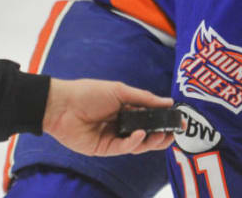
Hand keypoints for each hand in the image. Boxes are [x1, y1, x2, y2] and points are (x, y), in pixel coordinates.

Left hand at [42, 78, 174, 155]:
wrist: (62, 104)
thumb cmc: (89, 93)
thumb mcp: (120, 91)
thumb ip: (145, 99)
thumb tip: (168, 102)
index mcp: (126, 109)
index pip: (150, 118)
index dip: (164, 120)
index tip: (178, 121)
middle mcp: (121, 125)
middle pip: (146, 134)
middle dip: (161, 135)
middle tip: (174, 133)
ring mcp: (113, 138)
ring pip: (137, 145)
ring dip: (151, 142)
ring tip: (161, 136)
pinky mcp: (103, 149)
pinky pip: (123, 148)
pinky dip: (133, 143)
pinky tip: (140, 135)